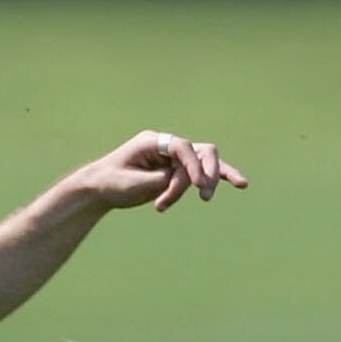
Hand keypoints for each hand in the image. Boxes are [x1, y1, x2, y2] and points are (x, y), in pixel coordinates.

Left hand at [62, 129, 247, 212]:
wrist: (100, 188)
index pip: (181, 147)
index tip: (198, 185)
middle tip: (203, 196)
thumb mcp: (131, 184)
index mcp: (152, 142)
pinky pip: (201, 173)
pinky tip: (240, 184)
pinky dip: (218, 178)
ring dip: (209, 180)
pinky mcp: (178, 171)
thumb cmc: (111, 182)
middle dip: (206, 172)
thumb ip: (157, 180)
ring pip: (205, 161)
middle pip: (200, 150)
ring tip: (205, 199)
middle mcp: (167, 146)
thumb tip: (180, 179)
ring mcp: (174, 158)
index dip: (192, 164)